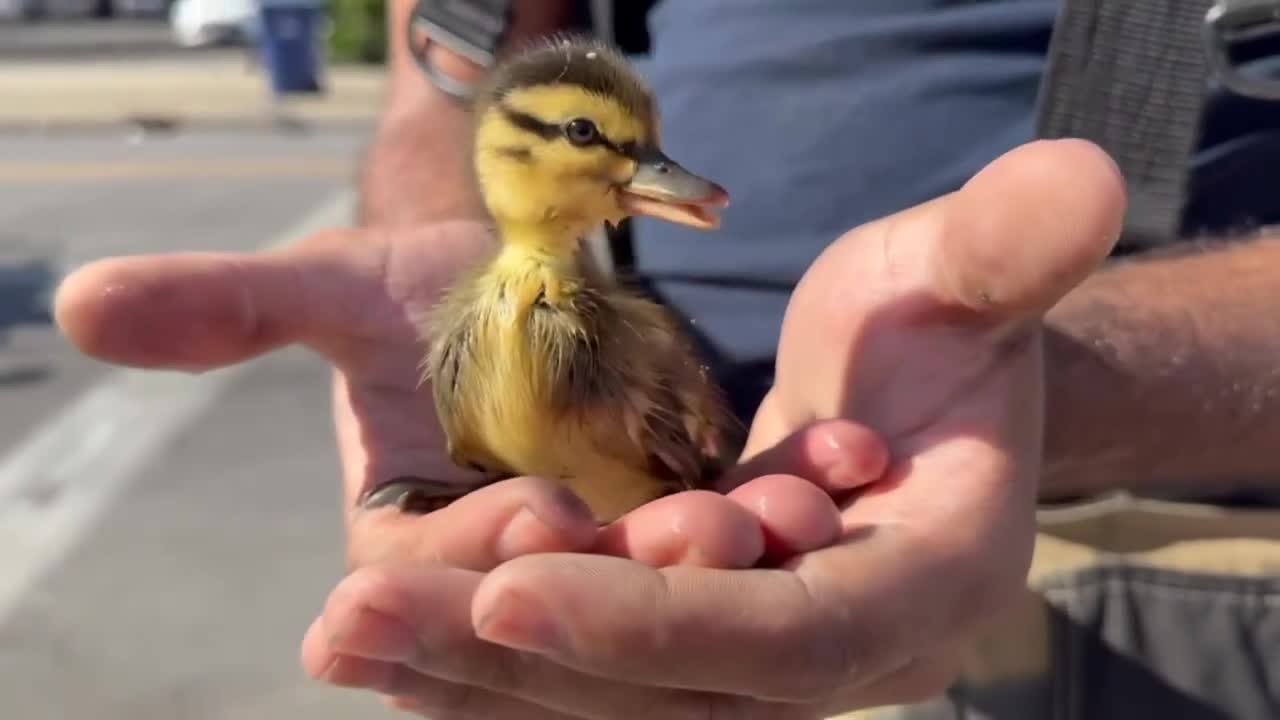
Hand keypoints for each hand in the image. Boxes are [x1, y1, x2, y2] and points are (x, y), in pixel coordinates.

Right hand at [53, 209, 892, 716]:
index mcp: (413, 560)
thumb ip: (229, 309)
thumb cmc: (426, 289)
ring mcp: (615, 576)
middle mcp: (517, 592)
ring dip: (718, 556)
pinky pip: (753, 539)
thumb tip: (79, 302)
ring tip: (766, 507)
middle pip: (562, 617)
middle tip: (687, 530)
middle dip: (617, 583)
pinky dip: (791, 506)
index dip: (470, 561)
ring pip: (666, 597)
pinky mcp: (701, 541)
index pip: (432, 592)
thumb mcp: (339, 293)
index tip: (525, 511)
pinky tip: (834, 469)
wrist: (536, 269)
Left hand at [297, 138, 1125, 718]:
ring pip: (610, 694)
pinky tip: (389, 632)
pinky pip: (586, 668)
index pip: (793, 639)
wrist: (911, 389)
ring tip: (343, 629)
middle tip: (353, 616)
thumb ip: (1009, 249)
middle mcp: (837, 653)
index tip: (512, 582)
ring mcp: (756, 660)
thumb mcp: (964, 276)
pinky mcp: (690, 642)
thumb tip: (1087, 180)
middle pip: (673, 689)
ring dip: (473, 666)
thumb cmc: (940, 330)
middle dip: (516, 656)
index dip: (659, 622)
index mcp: (925, 583)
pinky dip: (490, 657)